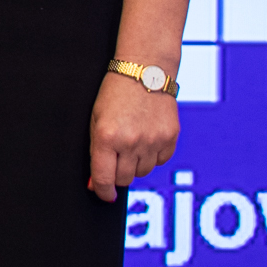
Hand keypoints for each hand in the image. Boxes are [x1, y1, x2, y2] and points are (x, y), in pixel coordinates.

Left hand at [89, 69, 179, 199]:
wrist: (144, 71)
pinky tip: (146, 137)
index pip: (103, 178)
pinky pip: (160, 161)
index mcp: (106, 137)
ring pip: (142, 172)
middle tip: (115, 159)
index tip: (103, 195)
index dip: (102, 191)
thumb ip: (95, 151)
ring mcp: (153, 141)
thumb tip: (95, 184)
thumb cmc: (114, 94)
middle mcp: (130, 142)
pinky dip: (152, 155)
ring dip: (135, 164)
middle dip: (117, 174)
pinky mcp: (171, 139)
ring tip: (131, 142)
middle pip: (124, 178)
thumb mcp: (95, 119)